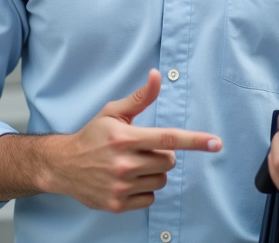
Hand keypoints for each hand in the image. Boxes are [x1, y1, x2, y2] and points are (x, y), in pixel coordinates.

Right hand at [45, 69, 222, 212]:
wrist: (63, 165)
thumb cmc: (92, 136)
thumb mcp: (112, 112)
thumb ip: (140, 97)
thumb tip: (157, 75)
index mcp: (125, 137)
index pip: (168, 138)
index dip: (194, 140)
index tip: (216, 143)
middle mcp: (124, 163)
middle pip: (169, 161)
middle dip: (162, 155)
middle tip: (142, 150)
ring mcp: (120, 186)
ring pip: (161, 180)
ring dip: (153, 172)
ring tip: (132, 165)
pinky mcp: (117, 204)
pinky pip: (150, 198)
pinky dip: (144, 189)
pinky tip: (127, 181)